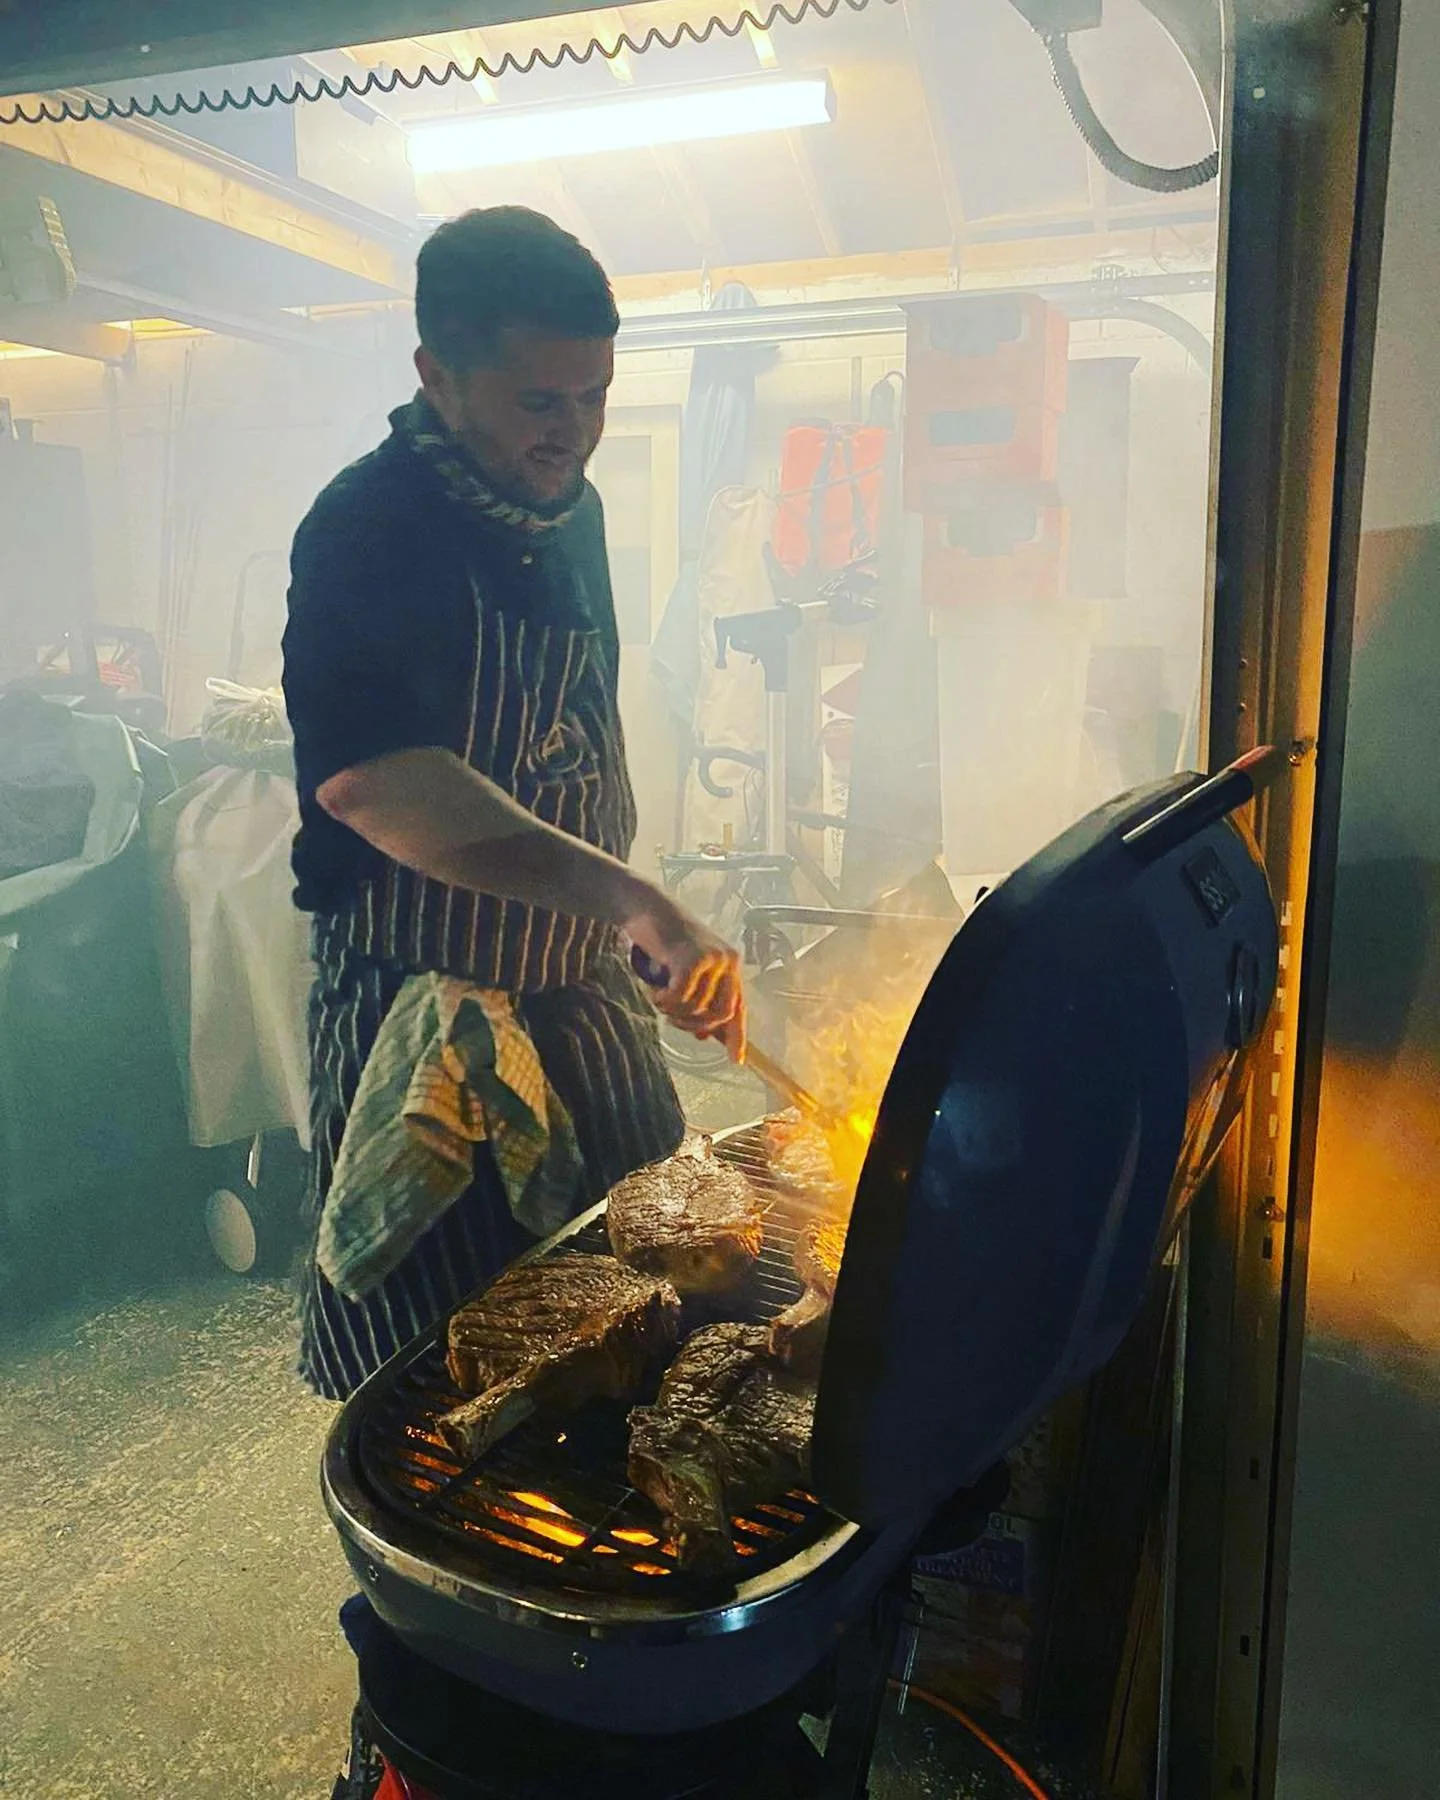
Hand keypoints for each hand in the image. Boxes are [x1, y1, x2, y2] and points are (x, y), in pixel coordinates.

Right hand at [624, 890, 745, 1059]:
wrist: (647, 906)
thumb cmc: (666, 939)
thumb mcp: (688, 970)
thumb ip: (700, 999)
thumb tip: (707, 1036)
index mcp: (731, 965)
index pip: (739, 1007)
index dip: (737, 1036)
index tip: (737, 1060)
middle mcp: (727, 961)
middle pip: (720, 1014)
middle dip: (695, 1025)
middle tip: (672, 1019)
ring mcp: (711, 958)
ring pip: (696, 1008)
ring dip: (673, 1011)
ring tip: (658, 997)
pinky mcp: (691, 957)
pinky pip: (680, 997)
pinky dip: (665, 1001)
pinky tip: (655, 991)